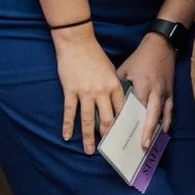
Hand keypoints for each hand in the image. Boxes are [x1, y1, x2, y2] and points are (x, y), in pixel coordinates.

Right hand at [55, 30, 121, 154]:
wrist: (77, 43)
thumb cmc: (95, 56)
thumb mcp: (111, 71)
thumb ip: (114, 87)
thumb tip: (118, 105)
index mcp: (115, 86)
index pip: (122, 110)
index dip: (124, 125)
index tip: (127, 137)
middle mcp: (102, 91)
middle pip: (107, 119)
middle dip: (108, 136)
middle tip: (110, 150)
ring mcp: (85, 92)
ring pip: (88, 120)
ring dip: (89, 137)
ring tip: (90, 151)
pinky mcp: (70, 91)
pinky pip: (70, 112)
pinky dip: (68, 126)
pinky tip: (67, 137)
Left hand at [118, 33, 176, 148]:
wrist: (161, 46)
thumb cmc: (139, 59)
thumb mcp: (123, 71)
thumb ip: (118, 88)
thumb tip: (108, 104)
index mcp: (142, 87)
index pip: (134, 109)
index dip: (129, 122)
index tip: (122, 135)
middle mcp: (155, 92)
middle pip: (151, 116)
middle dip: (147, 131)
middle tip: (142, 146)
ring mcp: (165, 93)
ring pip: (163, 115)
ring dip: (157, 130)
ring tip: (152, 144)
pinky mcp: (171, 92)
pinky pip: (170, 110)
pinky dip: (167, 121)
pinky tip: (163, 131)